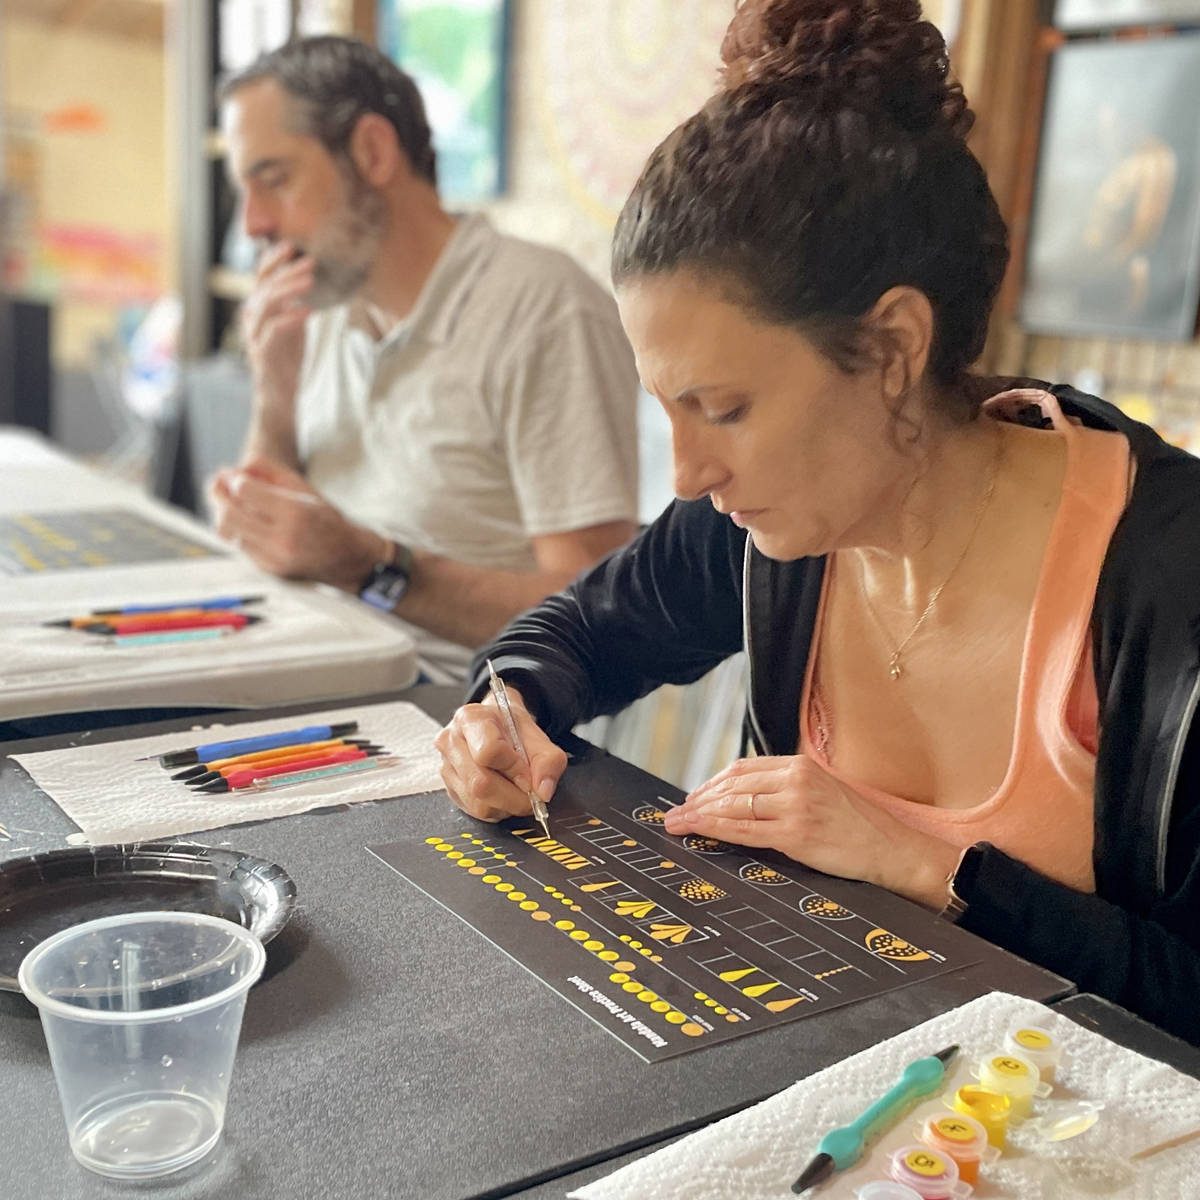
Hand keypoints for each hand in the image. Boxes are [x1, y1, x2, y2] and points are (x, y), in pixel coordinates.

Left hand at [207, 456, 383, 589]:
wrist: (347, 558)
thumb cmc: (326, 519)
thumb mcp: (304, 488)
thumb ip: (270, 471)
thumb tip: (236, 468)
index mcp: (295, 513)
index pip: (245, 490)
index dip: (234, 480)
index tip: (235, 475)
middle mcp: (283, 539)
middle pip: (229, 513)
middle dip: (218, 495)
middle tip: (218, 484)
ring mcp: (274, 558)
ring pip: (229, 532)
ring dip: (223, 513)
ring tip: (227, 501)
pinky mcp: (268, 570)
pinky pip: (238, 546)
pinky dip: (236, 531)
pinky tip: (244, 521)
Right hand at [240, 240, 312, 410]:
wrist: (280, 396)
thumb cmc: (286, 360)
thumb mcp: (293, 327)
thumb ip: (294, 305)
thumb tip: (305, 282)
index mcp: (258, 309)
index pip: (261, 277)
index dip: (274, 260)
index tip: (291, 246)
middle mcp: (252, 319)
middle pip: (266, 287)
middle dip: (288, 271)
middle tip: (310, 261)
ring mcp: (255, 336)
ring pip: (267, 304)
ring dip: (289, 290)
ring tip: (310, 281)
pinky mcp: (263, 353)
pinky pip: (274, 330)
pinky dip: (291, 318)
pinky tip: (308, 311)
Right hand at [435, 689, 567, 823]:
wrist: (496, 726)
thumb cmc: (511, 727)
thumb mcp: (537, 735)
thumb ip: (548, 761)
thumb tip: (543, 791)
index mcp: (471, 719)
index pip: (489, 751)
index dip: (515, 769)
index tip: (529, 775)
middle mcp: (452, 741)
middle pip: (480, 783)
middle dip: (513, 797)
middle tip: (530, 795)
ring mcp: (447, 766)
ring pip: (478, 803)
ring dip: (506, 806)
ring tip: (517, 791)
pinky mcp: (450, 788)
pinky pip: (475, 811)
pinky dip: (497, 809)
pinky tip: (503, 795)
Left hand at [662, 755, 958, 906]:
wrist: (892, 848)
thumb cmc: (858, 824)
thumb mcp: (822, 790)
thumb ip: (787, 788)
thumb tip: (744, 798)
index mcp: (800, 766)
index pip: (742, 770)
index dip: (712, 784)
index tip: (693, 797)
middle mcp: (795, 780)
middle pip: (732, 785)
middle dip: (698, 800)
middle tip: (674, 813)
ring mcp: (796, 806)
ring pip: (734, 807)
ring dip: (699, 815)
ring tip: (677, 824)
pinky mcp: (797, 834)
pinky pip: (746, 831)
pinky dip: (718, 830)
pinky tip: (701, 832)